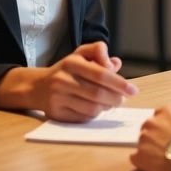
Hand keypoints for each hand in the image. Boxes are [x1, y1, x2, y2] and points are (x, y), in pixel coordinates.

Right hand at [0, 42, 137, 121]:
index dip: (120, 83)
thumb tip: (115, 64)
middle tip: (123, 99)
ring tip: (109, 102)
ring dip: (106, 107)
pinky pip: (83, 118)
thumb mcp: (80, 54)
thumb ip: (98, 52)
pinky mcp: (56, 114)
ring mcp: (58, 98)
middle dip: (116, 98)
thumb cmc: (67, 70)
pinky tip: (96, 108)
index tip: (133, 90)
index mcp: (71, 62)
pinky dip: (94, 115)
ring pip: (92, 108)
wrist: (38, 87)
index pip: (101, 74)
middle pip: (98, 94)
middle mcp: (63, 80)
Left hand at [130, 106, 170, 170]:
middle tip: (164, 146)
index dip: (163, 126)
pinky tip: (154, 165)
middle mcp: (151, 122)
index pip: (159, 115)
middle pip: (148, 127)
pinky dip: (143, 161)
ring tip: (162, 158)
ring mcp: (142, 139)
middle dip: (154, 136)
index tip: (168, 133)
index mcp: (165, 112)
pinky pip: (136, 157)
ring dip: (149, 148)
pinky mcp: (138, 156)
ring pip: (142, 143)